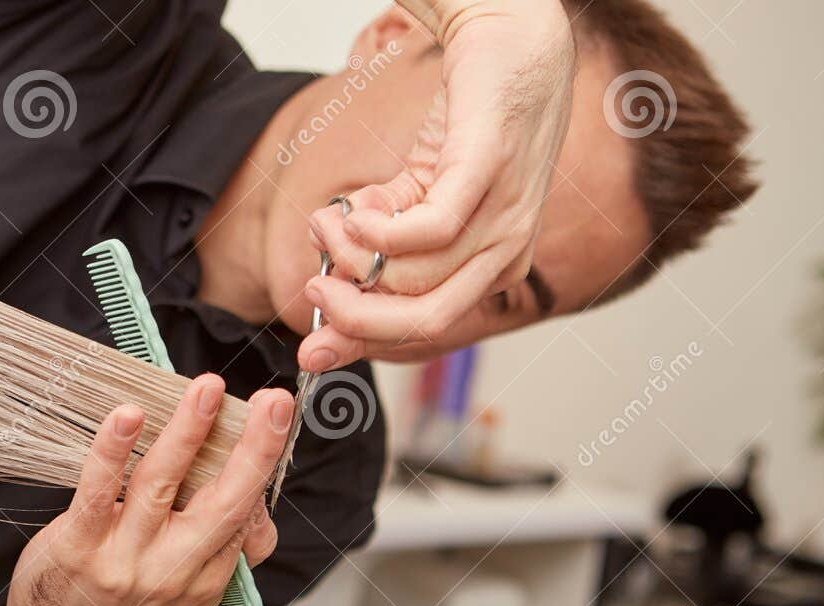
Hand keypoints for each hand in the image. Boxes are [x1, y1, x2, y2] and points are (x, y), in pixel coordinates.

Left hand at [5, 374, 290, 605]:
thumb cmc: (122, 602)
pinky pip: (99, 493)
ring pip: (161, 486)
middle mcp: (172, 568)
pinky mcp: (79, 547)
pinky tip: (127, 416)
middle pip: (224, 502)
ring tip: (205, 390)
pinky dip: (113, 452)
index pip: (246, 517)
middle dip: (255, 449)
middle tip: (274, 401)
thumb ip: (221, 543)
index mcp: (206, 576)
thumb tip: (255, 499)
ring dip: (187, 434)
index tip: (275, 415)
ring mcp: (125, 558)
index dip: (262, 464)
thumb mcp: (186, 590)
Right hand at [300, 0, 574, 369]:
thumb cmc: (466, 120)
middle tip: (314, 286)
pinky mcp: (489, 169)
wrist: (511, 39)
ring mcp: (506, 213)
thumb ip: (379, 245)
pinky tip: (353, 212)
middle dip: (356, 318)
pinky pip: (431, 229)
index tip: (312, 347)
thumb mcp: (415, 196)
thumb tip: (327, 284)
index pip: (426, 327)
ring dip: (353, 256)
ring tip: (327, 221)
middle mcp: (507, 252)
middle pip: (424, 320)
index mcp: (492, 268)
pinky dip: (379, 231)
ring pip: (416, 276)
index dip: (363, 342)